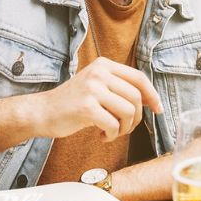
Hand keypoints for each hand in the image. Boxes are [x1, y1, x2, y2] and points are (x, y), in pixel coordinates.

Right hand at [32, 57, 162, 141]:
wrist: (42, 112)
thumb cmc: (73, 103)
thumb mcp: (97, 86)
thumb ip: (120, 88)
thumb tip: (152, 101)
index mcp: (104, 65)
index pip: (139, 78)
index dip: (153, 95)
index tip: (158, 109)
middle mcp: (99, 72)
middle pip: (136, 97)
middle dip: (136, 117)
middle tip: (125, 127)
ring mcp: (92, 88)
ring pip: (128, 111)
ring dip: (124, 128)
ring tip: (112, 132)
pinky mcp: (86, 106)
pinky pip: (113, 124)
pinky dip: (112, 135)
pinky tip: (101, 135)